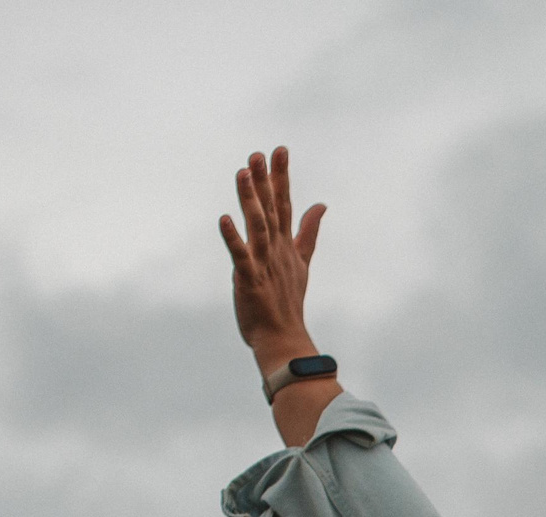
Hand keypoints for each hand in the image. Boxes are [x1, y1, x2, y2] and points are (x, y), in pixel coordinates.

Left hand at [218, 146, 324, 368]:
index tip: (279, 150)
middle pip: (271, 209)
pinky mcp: (250, 279)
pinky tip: (224, 219)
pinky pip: (241, 256)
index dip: (281, 177)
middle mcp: (275, 249)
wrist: (283, 337)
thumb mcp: (301, 260)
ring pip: (257, 226)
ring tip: (243, 173)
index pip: (284, 204)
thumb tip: (321, 204)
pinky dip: (233, 238)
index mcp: (285, 244)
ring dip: (250, 200)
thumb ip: (309, 230)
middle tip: (260, 153)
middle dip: (266, 180)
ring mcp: (263, 263)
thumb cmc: (288, 301)